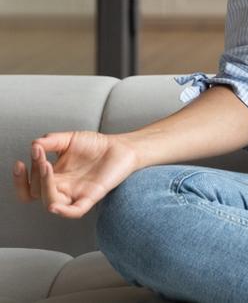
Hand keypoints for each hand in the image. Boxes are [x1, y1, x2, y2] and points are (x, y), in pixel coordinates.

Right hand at [12, 131, 139, 218]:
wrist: (122, 146)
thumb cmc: (95, 145)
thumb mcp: (68, 139)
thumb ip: (51, 140)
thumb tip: (35, 144)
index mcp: (54, 178)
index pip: (29, 188)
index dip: (20, 180)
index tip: (20, 162)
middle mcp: (63, 188)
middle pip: (36, 193)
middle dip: (34, 175)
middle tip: (40, 157)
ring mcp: (77, 193)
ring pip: (51, 203)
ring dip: (44, 186)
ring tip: (46, 166)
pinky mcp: (92, 196)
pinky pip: (76, 211)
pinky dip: (64, 212)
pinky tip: (54, 207)